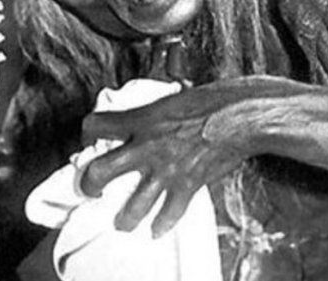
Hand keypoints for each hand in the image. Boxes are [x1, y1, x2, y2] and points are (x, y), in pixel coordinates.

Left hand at [79, 80, 248, 237]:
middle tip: (90, 190)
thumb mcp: (172, 98)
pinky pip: (169, 213)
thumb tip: (149, 115)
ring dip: (124, 218)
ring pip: (133, 205)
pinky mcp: (187, 185)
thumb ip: (154, 111)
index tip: (89, 140)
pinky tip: (157, 229)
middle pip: (101, 171)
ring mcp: (166, 169)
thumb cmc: (212, 99)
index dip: (87, 133)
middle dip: (89, 185)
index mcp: (141, 119)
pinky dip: (162, 224)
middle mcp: (146, 147)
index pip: (97, 125)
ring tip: (121, 223)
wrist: (240, 116)